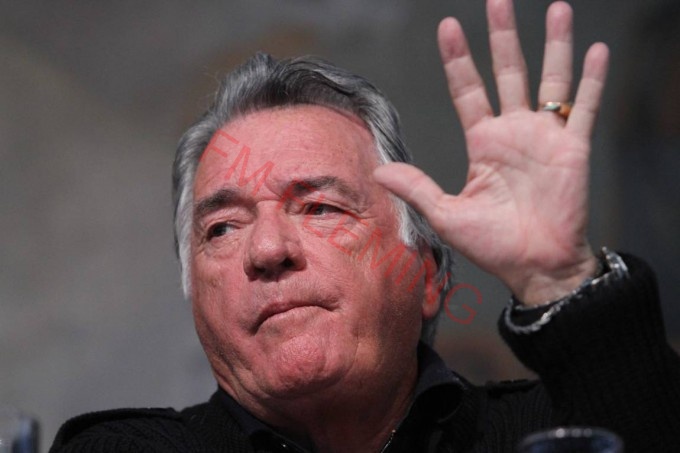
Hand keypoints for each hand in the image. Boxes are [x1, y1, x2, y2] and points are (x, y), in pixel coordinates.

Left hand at [373, 0, 608, 304]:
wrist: (535, 267)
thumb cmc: (493, 245)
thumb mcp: (446, 215)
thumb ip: (417, 187)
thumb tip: (377, 169)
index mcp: (483, 143)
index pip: (468, 90)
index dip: (458, 60)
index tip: (448, 28)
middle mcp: (514, 132)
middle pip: (508, 73)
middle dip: (503, 37)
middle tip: (497, 1)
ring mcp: (545, 137)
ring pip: (550, 80)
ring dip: (554, 45)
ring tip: (558, 9)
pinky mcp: (573, 149)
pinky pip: (585, 108)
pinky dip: (592, 81)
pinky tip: (596, 50)